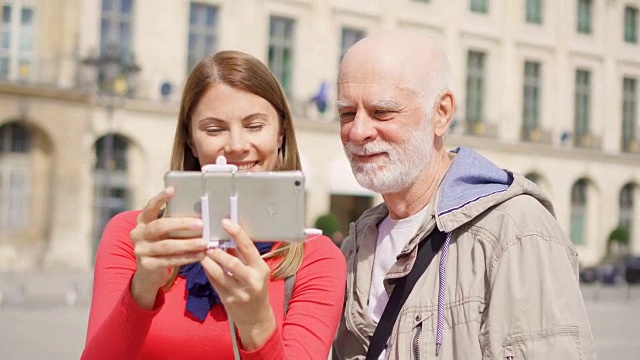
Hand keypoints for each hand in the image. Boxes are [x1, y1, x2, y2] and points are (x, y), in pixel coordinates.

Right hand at [129, 187, 207, 308]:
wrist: (148, 273)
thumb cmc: (161, 244)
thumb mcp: (163, 232)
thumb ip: (173, 222)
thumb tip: (198, 212)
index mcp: (142, 221)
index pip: (150, 207)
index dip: (160, 198)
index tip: (172, 189)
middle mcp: (138, 234)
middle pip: (160, 226)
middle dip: (182, 224)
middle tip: (201, 224)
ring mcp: (141, 250)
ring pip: (168, 245)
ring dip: (188, 244)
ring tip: (204, 242)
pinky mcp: (147, 265)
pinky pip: (170, 260)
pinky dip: (187, 257)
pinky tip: (200, 255)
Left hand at [200, 219, 275, 350]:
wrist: (256, 317)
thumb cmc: (256, 288)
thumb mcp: (256, 271)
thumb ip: (243, 256)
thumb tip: (227, 236)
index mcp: (261, 269)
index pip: (248, 248)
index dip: (237, 233)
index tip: (225, 222)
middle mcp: (251, 281)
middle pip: (232, 263)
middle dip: (217, 251)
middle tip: (207, 241)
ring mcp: (238, 292)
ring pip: (218, 273)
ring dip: (208, 260)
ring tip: (202, 251)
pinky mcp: (227, 299)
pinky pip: (214, 281)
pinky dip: (208, 270)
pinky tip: (204, 262)